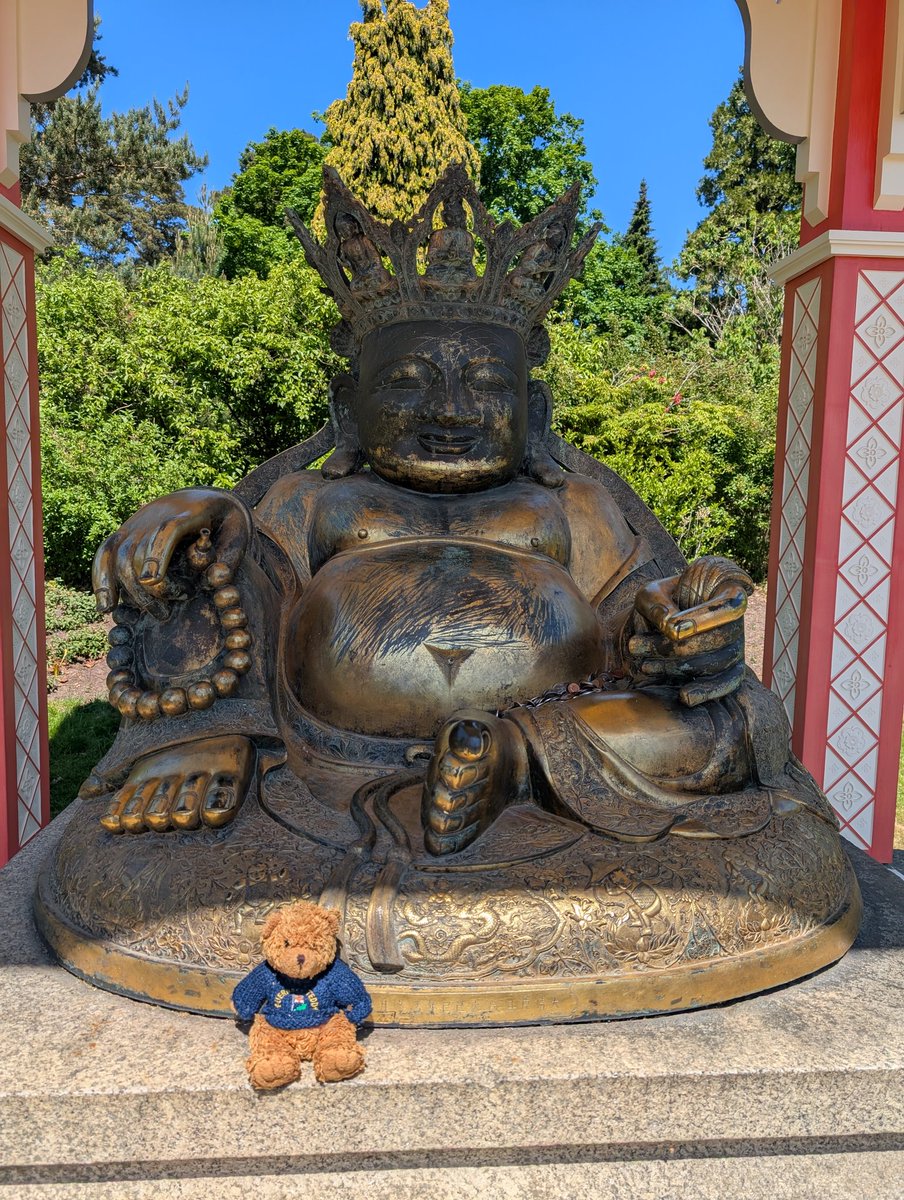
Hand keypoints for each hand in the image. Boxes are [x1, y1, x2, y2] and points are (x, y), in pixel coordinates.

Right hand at [92, 488, 251, 619]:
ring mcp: (135, 524)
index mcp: (186, 513)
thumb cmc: (225, 519)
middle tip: (167, 613)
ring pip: (119, 555)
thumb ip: (231, 555)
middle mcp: (154, 516)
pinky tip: (105, 607)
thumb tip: (216, 580)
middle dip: (149, 588)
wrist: (202, 496)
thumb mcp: (239, 531)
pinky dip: (101, 578)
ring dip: (129, 590)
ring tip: (154, 614)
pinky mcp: (124, 533)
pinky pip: (105, 553)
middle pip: (138, 551)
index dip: (156, 553)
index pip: (165, 531)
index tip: (153, 581)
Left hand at [628, 556, 753, 705]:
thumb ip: (657, 604)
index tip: (672, 629)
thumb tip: (672, 626)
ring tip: (644, 665)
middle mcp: (737, 620)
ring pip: (716, 663)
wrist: (662, 621)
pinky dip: (708, 692)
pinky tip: (684, 696)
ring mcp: (736, 646)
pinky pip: (728, 683)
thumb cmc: (660, 600)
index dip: (702, 619)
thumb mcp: (650, 594)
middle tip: (635, 646)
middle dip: (675, 648)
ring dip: (677, 667)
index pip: (728, 605)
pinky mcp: (731, 669)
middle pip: (718, 639)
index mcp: (726, 591)